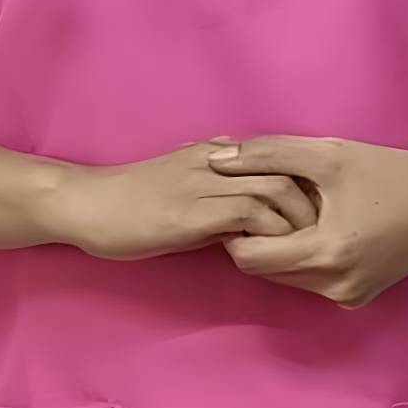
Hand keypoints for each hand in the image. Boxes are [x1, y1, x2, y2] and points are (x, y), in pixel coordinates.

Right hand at [50, 139, 318, 261]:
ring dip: (296, 222)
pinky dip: (267, 234)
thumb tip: (248, 195)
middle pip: (287, 169)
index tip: (318, 215)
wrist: (85, 204)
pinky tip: (270, 254)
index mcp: (215, 152)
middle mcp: (215, 160)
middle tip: (323, 236)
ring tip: (305, 248)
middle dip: (312, 204)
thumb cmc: (127, 200)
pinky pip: (248, 215)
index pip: (279, 157)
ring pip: (274, 189)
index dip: (305, 186)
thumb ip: (214, 182)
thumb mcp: (178, 180)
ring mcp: (203, 184)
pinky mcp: (190, 213)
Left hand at [205, 135, 407, 306]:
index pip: (248, 258)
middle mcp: (335, 287)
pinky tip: (318, 226)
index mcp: (327, 253)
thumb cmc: (391, 172)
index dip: (234, 229)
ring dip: (279, 247)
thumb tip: (217, 159)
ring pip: (285, 278)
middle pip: (263, 271)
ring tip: (293, 210)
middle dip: (255, 238)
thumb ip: (268, 154)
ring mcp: (347, 297)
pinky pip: (310, 281)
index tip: (239, 199)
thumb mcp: (329, 154)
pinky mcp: (357, 298)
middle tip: (260, 201)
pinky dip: (304, 256)